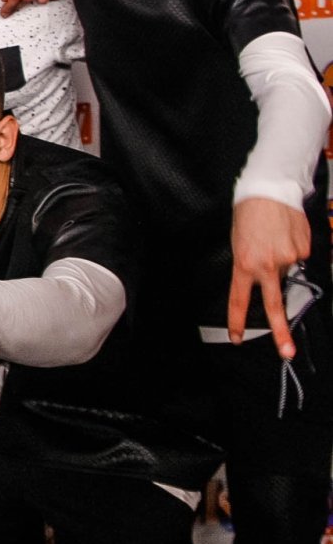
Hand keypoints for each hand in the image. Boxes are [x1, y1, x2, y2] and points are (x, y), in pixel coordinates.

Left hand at [228, 197, 311, 357]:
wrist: (269, 190)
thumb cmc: (249, 215)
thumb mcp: (239, 243)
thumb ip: (251, 266)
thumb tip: (269, 279)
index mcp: (243, 264)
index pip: (239, 300)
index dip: (237, 322)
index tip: (237, 338)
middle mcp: (267, 265)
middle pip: (274, 305)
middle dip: (280, 331)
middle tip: (286, 352)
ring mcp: (289, 259)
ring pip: (287, 270)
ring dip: (282, 259)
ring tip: (274, 237)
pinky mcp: (305, 250)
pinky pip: (299, 256)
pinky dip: (293, 248)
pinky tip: (286, 234)